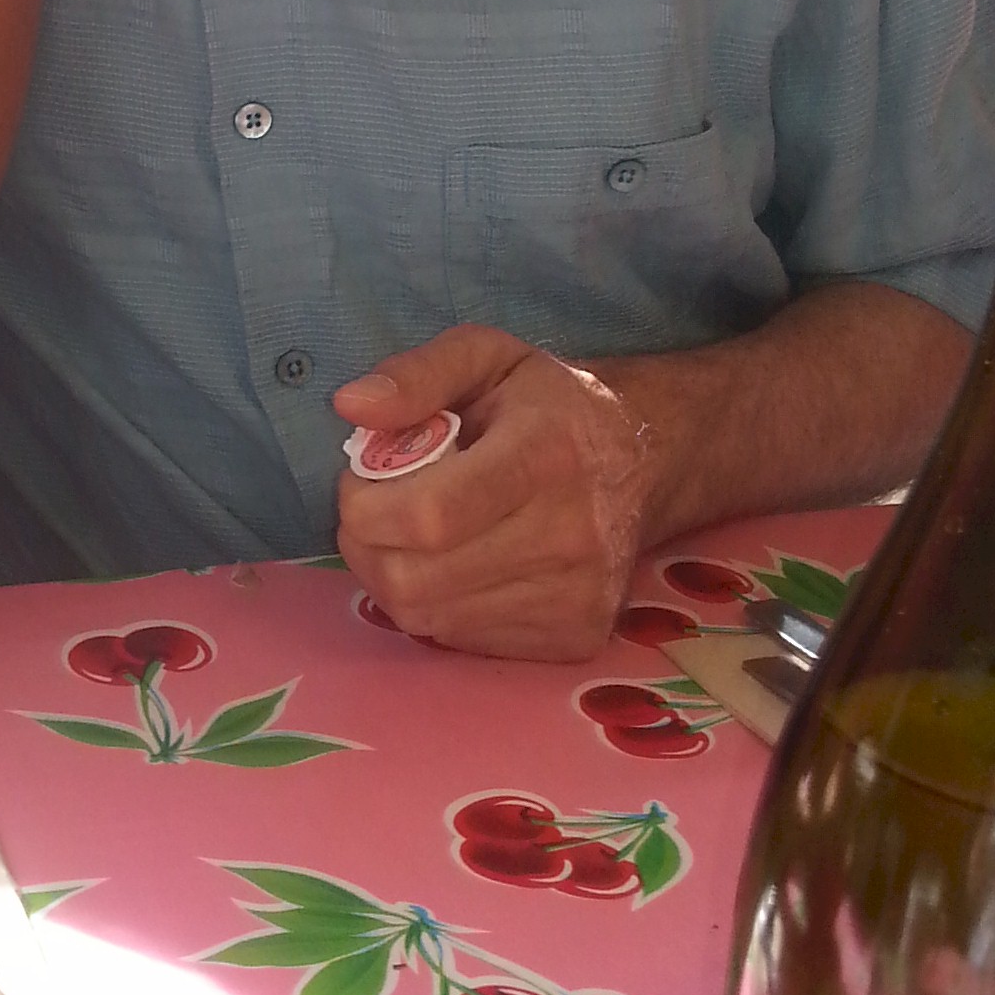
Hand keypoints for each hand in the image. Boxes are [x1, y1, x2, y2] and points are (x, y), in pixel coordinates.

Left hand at [332, 325, 654, 660]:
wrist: (643, 462)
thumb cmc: (550, 404)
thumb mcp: (485, 355)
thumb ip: (416, 374)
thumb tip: (351, 406)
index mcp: (546, 455)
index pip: (428, 516)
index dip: (365, 506)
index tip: (358, 480)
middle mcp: (571, 536)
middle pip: (414, 579)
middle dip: (366, 544)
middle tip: (375, 510)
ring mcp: (578, 597)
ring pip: (426, 617)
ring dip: (392, 576)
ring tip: (409, 534)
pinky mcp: (575, 638)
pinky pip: (460, 638)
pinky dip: (434, 604)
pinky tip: (453, 564)